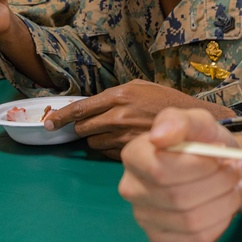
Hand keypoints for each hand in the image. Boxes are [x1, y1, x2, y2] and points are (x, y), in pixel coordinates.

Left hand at [47, 80, 234, 159]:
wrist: (193, 123)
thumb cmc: (168, 102)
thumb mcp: (141, 86)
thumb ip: (116, 94)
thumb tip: (94, 103)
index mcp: (119, 95)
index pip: (80, 108)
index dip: (60, 117)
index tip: (48, 123)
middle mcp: (118, 116)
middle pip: (82, 129)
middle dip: (82, 129)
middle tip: (91, 127)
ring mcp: (123, 137)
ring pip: (93, 144)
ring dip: (97, 140)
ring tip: (114, 134)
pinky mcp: (130, 154)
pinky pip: (107, 155)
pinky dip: (109, 151)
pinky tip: (123, 144)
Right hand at [119, 108, 241, 241]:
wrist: (217, 164)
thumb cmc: (202, 140)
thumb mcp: (197, 121)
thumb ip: (180, 121)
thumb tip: (159, 135)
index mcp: (134, 155)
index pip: (160, 169)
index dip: (198, 165)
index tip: (221, 154)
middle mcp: (132, 188)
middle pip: (177, 197)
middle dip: (218, 183)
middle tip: (237, 168)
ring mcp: (145, 217)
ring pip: (190, 221)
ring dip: (224, 202)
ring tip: (235, 184)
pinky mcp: (161, 239)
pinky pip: (196, 240)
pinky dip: (220, 222)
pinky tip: (225, 204)